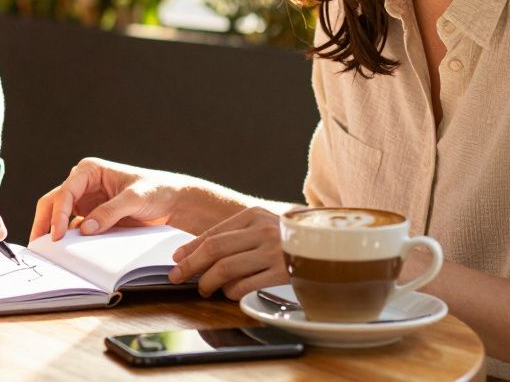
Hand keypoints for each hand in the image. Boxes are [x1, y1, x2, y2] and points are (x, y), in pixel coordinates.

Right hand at [29, 157, 189, 241]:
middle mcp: (83, 184)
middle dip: (46, 223)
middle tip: (41, 247)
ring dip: (54, 233)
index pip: (65, 192)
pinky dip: (68, 241)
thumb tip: (84, 228)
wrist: (174, 202)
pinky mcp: (91, 218)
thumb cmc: (157, 190)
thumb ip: (110, 212)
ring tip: (48, 254)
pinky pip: (74, 229)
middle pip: (54, 203)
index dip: (58, 214)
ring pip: (59, 217)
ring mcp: (86, 202)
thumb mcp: (135, 199)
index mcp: (90, 171)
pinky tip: (66, 254)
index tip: (58, 235)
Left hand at [168, 206, 286, 299]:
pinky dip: (231, 293)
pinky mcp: (284, 274)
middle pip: (214, 249)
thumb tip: (190, 253)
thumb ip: (233, 237)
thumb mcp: (263, 228)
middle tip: (177, 277)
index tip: (176, 260)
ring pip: (226, 269)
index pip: (213, 233)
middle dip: (191, 265)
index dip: (190, 248)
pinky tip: (229, 294)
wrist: (333, 248)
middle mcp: (264, 229)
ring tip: (204, 289)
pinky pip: (246, 286)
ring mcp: (275, 252)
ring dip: (208, 283)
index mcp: (255, 215)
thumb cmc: (288, 241)